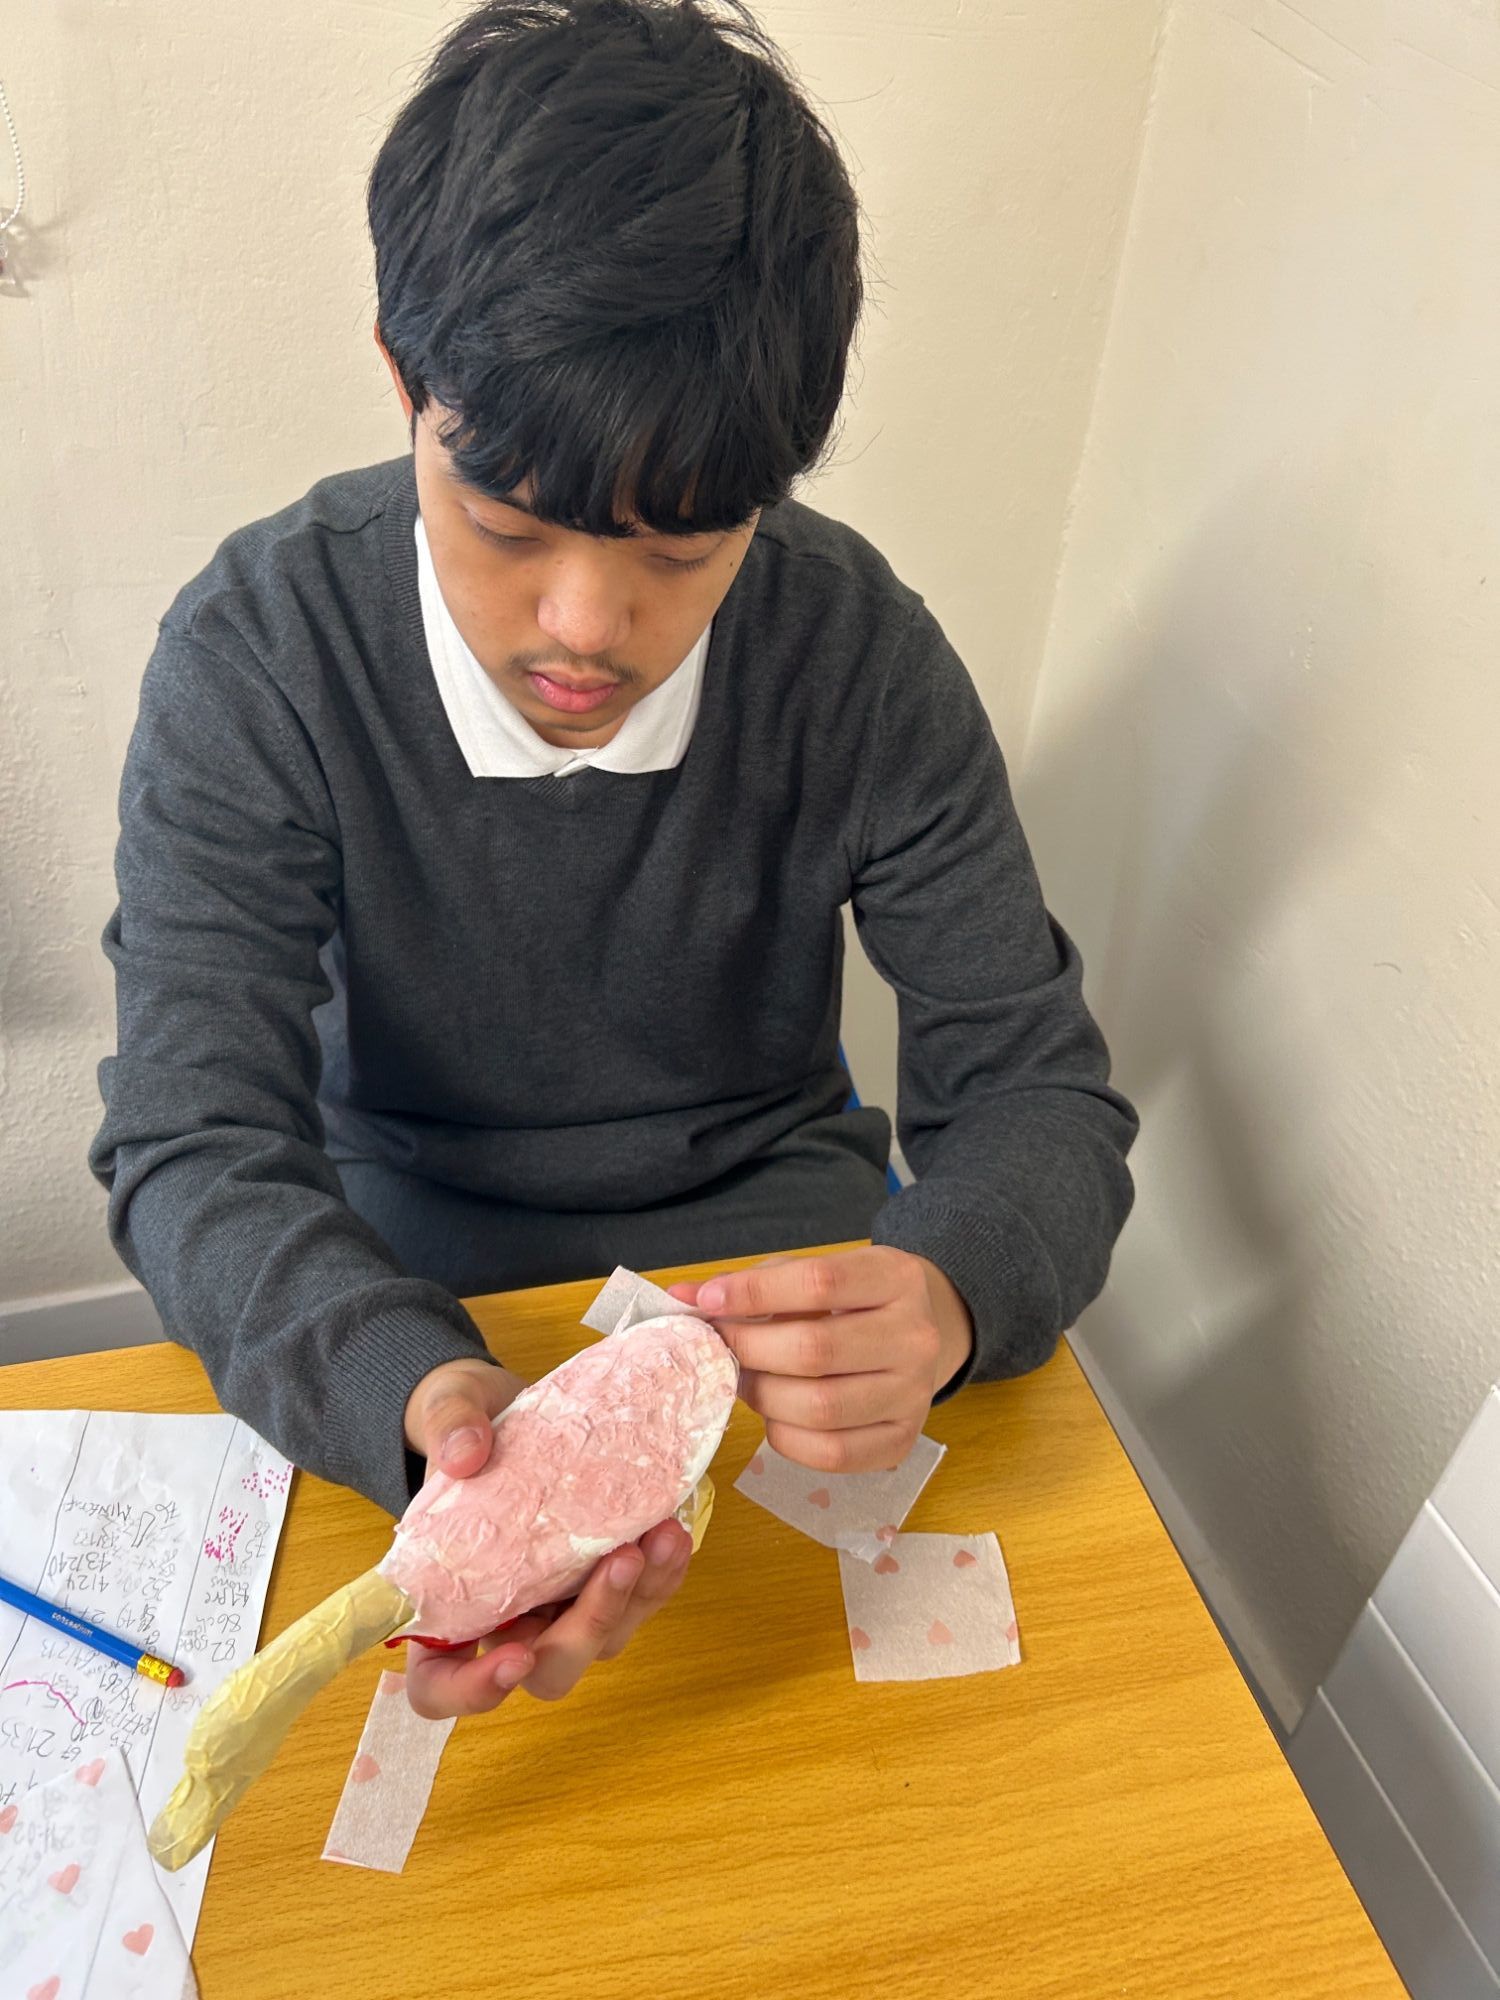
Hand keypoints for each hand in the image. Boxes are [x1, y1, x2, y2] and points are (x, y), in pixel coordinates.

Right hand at [399, 1356, 694, 1718]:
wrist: (508, 1407)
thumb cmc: (465, 1425)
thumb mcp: (447, 1407)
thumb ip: (448, 1426)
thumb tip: (465, 1454)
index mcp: (445, 1603)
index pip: (440, 1686)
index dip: (475, 1690)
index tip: (516, 1656)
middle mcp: (506, 1619)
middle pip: (548, 1671)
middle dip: (589, 1628)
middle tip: (619, 1563)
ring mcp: (560, 1604)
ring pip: (605, 1638)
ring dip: (638, 1596)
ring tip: (663, 1534)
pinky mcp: (602, 1577)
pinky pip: (639, 1598)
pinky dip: (662, 1574)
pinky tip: (674, 1530)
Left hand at [669, 1247, 972, 1474]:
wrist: (922, 1337)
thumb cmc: (852, 1302)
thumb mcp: (815, 1273)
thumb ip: (755, 1284)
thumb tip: (683, 1298)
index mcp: (897, 1278)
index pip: (819, 1282)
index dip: (754, 1292)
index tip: (708, 1301)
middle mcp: (916, 1337)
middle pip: (815, 1350)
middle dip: (750, 1349)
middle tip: (721, 1348)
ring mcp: (914, 1395)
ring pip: (819, 1407)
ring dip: (764, 1396)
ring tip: (747, 1380)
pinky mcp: (902, 1441)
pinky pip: (831, 1453)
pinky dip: (786, 1437)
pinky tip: (776, 1414)